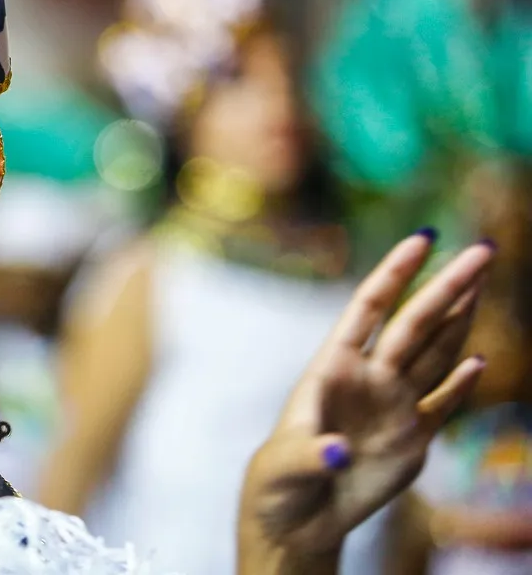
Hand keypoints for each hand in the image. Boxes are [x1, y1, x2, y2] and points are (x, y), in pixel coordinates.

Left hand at [241, 233, 492, 559]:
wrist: (295, 521)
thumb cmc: (277, 483)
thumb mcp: (285, 467)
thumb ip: (311, 454)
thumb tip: (336, 451)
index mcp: (331, 369)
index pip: (368, 309)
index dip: (395, 273)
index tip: (423, 239)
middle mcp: (368, 379)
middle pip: (414, 324)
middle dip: (448, 286)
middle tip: (484, 249)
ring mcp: (392, 407)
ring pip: (434, 353)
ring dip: (460, 319)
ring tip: (483, 281)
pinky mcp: (411, 441)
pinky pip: (442, 406)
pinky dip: (462, 386)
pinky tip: (479, 363)